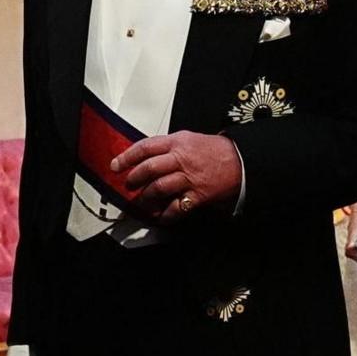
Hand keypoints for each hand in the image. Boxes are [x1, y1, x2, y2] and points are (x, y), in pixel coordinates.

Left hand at [114, 132, 243, 220]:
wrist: (240, 161)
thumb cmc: (214, 150)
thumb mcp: (189, 139)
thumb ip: (168, 147)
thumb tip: (145, 157)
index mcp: (177, 142)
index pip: (146, 147)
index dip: (127, 157)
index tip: (116, 165)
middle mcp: (181, 159)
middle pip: (149, 168)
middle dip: (134, 179)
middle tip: (128, 185)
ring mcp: (189, 178)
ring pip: (159, 188)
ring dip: (146, 197)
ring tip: (141, 202)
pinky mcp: (197, 195)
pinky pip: (176, 208)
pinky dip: (165, 215)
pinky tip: (159, 216)